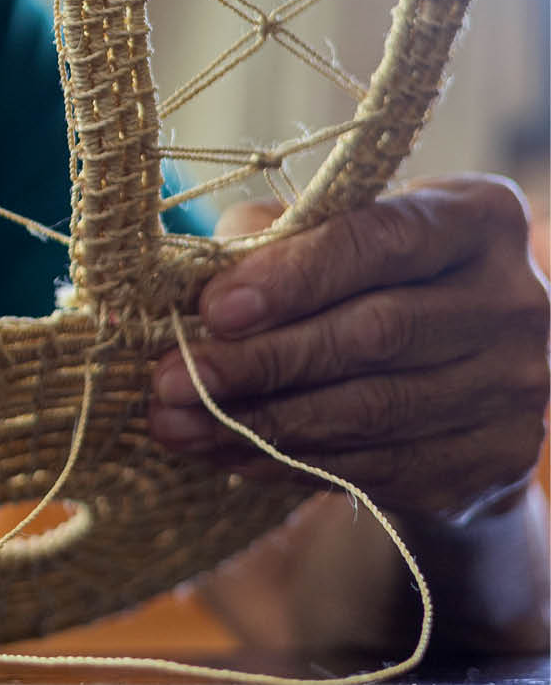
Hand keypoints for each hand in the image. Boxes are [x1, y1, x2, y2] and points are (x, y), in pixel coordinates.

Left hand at [149, 176, 549, 520]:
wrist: (460, 379)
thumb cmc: (371, 280)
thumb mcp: (329, 236)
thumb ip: (272, 237)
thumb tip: (194, 277)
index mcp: (477, 218)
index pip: (378, 240)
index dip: (291, 276)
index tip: (211, 310)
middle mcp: (515, 299)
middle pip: (372, 334)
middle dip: (258, 361)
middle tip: (169, 381)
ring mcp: (516, 386)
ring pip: (369, 410)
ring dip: (258, 422)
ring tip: (176, 423)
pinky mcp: (496, 458)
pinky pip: (377, 466)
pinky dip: (288, 462)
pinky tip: (225, 452)